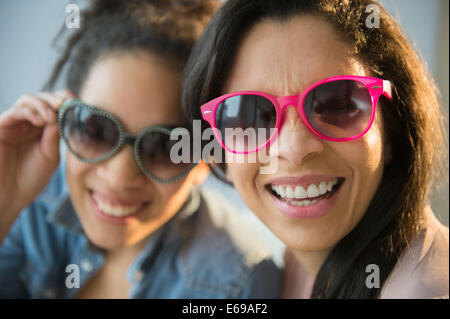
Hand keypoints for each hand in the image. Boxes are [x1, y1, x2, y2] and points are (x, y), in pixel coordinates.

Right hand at [0, 90, 74, 214]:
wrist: (9, 197)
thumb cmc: (30, 179)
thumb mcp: (50, 155)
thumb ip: (55, 135)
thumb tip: (63, 114)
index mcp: (42, 128)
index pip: (54, 105)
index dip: (65, 100)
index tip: (78, 104)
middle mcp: (27, 123)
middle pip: (41, 98)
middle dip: (55, 99)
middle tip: (65, 104)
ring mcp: (13, 125)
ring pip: (27, 100)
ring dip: (43, 103)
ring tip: (52, 116)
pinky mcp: (0, 128)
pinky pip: (14, 112)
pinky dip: (29, 112)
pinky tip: (40, 121)